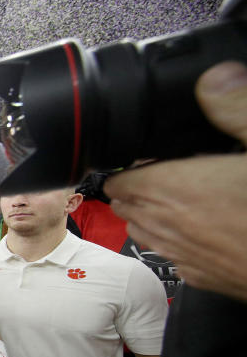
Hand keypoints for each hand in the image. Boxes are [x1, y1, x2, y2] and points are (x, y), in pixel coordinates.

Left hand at [105, 61, 246, 301]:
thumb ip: (237, 109)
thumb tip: (216, 77)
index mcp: (178, 190)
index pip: (120, 181)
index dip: (129, 167)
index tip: (146, 156)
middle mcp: (172, 227)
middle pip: (127, 207)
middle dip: (136, 189)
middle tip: (163, 171)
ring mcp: (186, 258)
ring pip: (145, 234)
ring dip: (152, 215)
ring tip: (182, 197)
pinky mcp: (205, 279)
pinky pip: (173, 257)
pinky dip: (177, 241)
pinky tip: (206, 228)